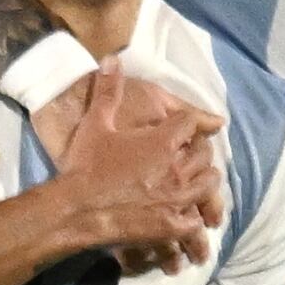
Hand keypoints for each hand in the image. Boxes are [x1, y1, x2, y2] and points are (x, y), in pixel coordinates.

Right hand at [36, 68, 222, 267]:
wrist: (76, 209)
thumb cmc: (86, 165)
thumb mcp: (95, 123)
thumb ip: (108, 90)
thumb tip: (111, 58)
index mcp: (162, 142)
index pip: (190, 123)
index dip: (186, 125)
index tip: (180, 128)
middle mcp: (176, 169)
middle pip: (205, 154)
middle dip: (198, 151)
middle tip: (188, 154)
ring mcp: (176, 199)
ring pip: (208, 185)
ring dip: (204, 180)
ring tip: (195, 182)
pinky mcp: (171, 225)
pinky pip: (195, 222)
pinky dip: (193, 218)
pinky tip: (186, 217)